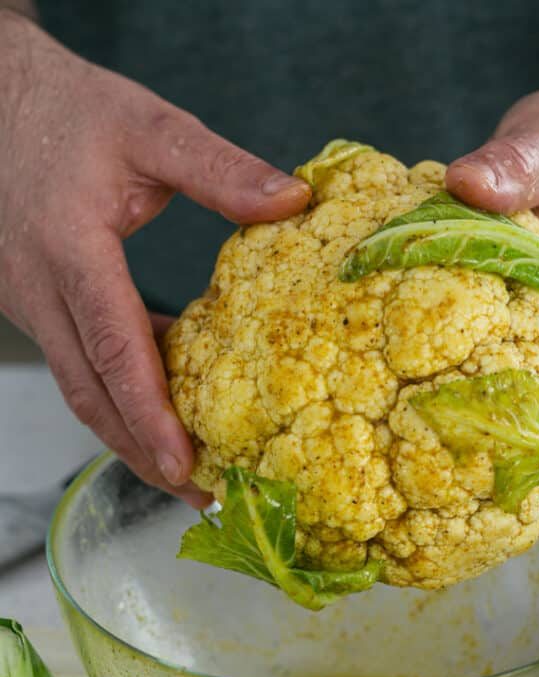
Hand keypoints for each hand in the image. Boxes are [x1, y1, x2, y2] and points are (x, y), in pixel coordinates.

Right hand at [0, 13, 310, 504]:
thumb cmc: (63, 110)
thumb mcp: (145, 125)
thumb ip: (217, 168)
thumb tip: (294, 202)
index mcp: (70, 252)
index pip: (111, 348)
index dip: (148, 412)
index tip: (184, 463)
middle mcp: (42, 293)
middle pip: (92, 395)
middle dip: (144, 453)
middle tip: (201, 496)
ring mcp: (35, 305)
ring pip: (83, 390)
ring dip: (132, 437)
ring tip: (189, 476)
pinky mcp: (43, 306)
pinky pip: (84, 365)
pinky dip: (125, 396)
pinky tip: (171, 408)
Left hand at [446, 86, 538, 534]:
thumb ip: (515, 163)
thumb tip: (467, 185)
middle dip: (524, 483)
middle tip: (479, 539)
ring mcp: (532, 329)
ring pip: (516, 404)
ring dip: (489, 452)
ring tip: (442, 506)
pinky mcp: (499, 316)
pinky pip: (480, 369)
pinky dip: (456, 400)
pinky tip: (414, 422)